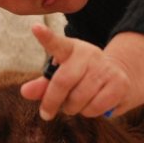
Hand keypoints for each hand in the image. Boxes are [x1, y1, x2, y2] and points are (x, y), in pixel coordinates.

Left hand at [21, 24, 143, 119]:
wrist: (118, 78)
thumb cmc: (80, 79)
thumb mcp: (60, 79)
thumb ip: (42, 86)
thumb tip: (24, 92)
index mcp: (70, 49)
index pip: (57, 44)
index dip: (46, 37)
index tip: (36, 28)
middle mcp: (89, 54)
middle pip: (63, 81)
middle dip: (51, 102)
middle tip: (46, 113)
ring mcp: (106, 68)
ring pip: (78, 99)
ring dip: (72, 109)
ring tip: (76, 103)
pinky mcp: (119, 84)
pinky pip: (95, 108)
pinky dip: (89, 113)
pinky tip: (92, 105)